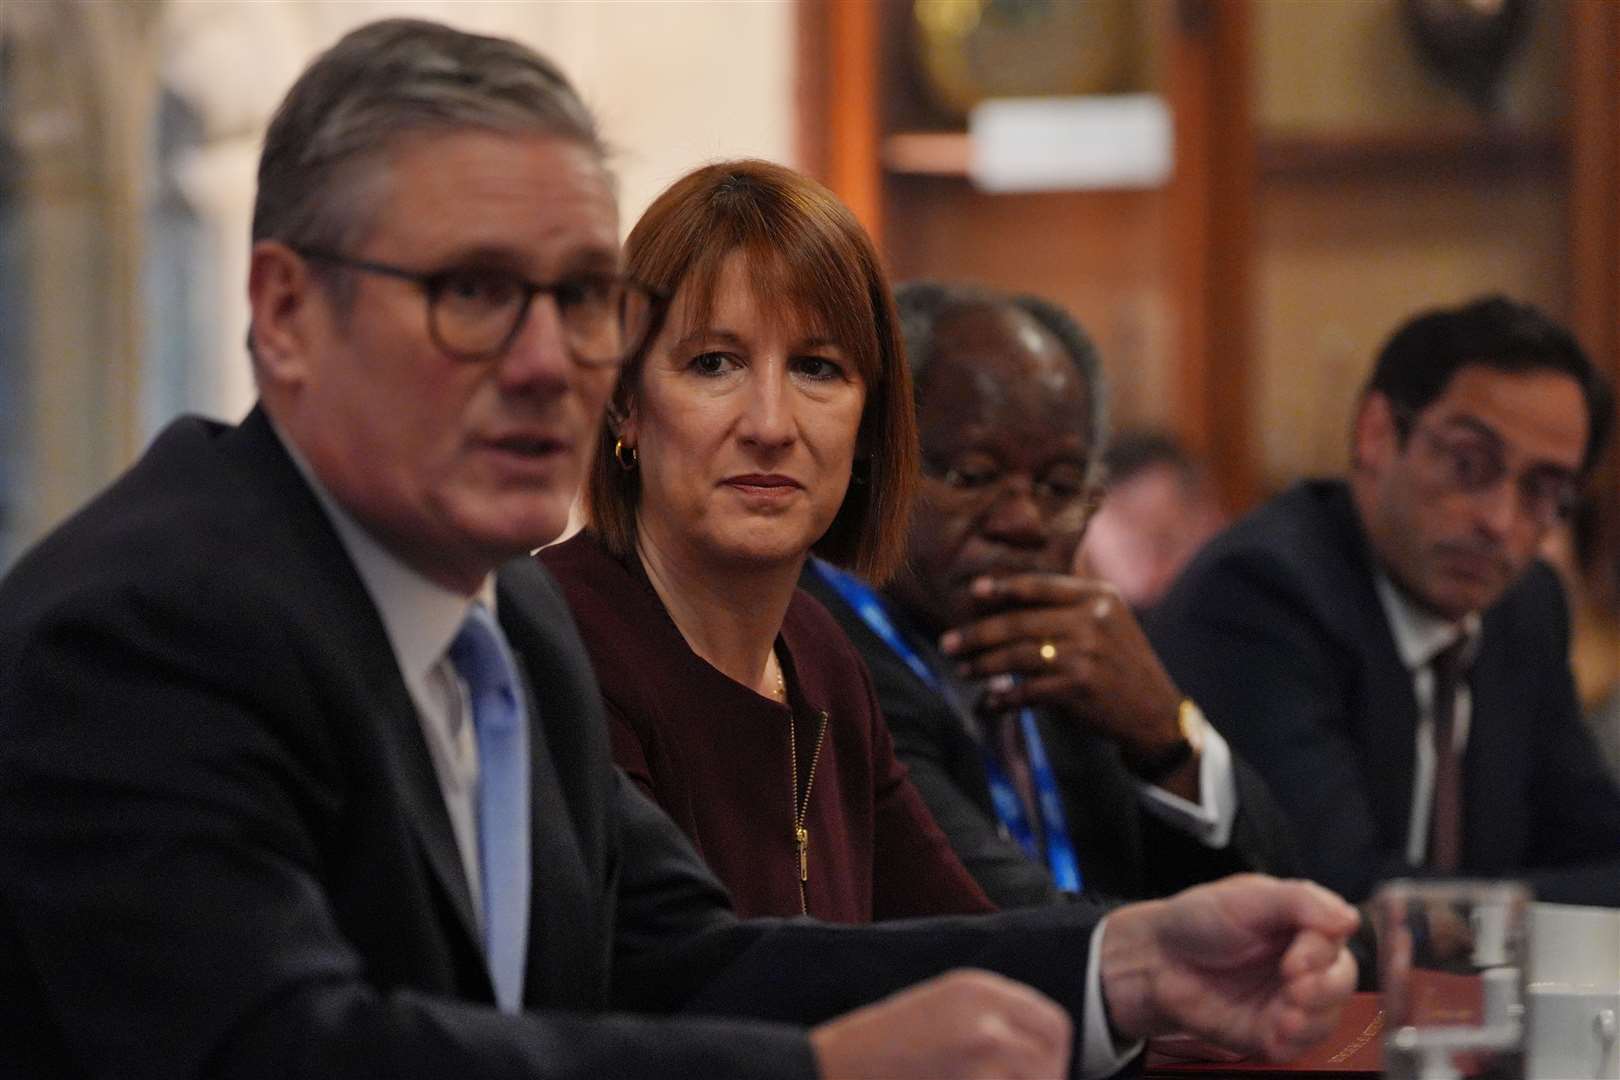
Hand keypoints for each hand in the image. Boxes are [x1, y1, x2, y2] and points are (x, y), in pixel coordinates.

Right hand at [809, 968, 1070, 1079]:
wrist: (827, 1073)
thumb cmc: (877, 1052)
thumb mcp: (938, 1014)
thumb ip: (992, 1024)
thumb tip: (1042, 1058)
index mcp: (976, 989)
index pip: (1053, 1026)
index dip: (1051, 1058)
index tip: (1039, 1074)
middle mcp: (984, 1018)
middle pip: (1050, 1062)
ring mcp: (978, 1057)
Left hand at [938, 573, 1184, 761]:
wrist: (1155, 711)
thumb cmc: (1120, 663)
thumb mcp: (1108, 621)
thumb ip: (1068, 606)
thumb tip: (1002, 599)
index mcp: (1099, 596)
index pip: (1040, 586)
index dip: (1002, 588)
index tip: (973, 593)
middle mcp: (1094, 620)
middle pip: (1019, 622)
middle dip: (977, 634)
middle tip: (948, 643)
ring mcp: (1087, 654)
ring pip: (1018, 655)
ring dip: (983, 665)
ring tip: (963, 670)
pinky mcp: (1080, 687)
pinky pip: (1028, 690)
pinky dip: (1005, 696)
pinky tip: (991, 700)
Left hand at [1100, 875, 1358, 1061]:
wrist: (1155, 958)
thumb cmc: (1198, 919)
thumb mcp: (1247, 897)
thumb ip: (1299, 901)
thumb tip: (1349, 917)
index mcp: (1303, 926)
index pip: (1335, 943)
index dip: (1321, 954)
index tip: (1297, 960)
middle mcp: (1303, 964)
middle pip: (1340, 983)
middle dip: (1324, 990)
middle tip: (1295, 990)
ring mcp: (1288, 1000)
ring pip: (1326, 1019)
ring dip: (1312, 1021)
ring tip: (1286, 1017)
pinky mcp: (1270, 1032)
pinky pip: (1297, 1048)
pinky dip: (1293, 1045)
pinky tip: (1277, 1036)